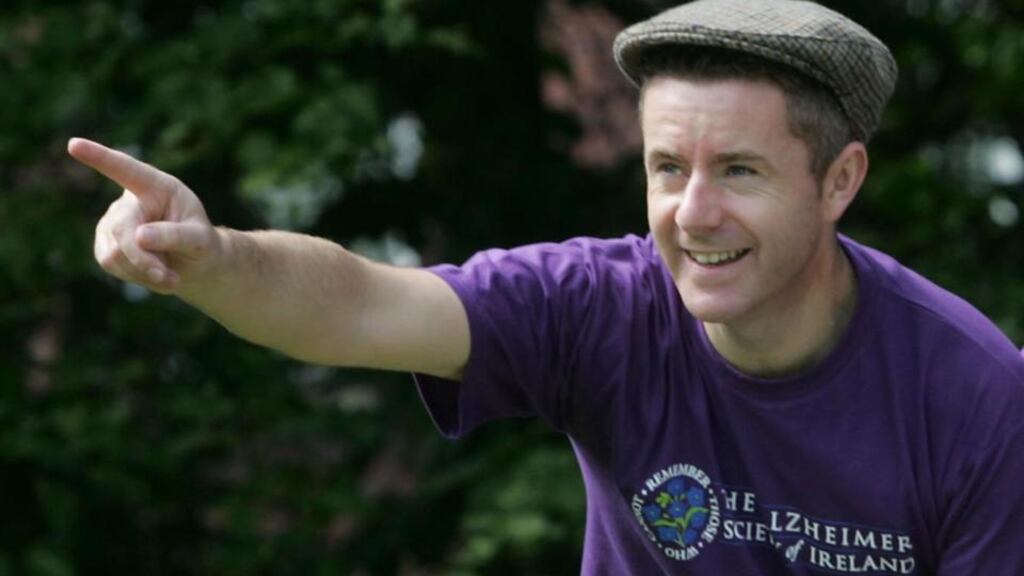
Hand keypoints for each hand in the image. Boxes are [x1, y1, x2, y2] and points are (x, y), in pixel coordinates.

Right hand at [68, 137, 220, 294]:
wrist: (192, 263)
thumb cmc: (201, 244)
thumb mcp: (201, 240)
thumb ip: (176, 235)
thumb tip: (139, 236)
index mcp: (157, 187)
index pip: (126, 169)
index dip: (100, 157)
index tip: (74, 144)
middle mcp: (129, 200)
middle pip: (124, 230)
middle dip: (145, 260)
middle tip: (170, 279)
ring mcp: (112, 221)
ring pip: (115, 253)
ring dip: (145, 270)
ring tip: (167, 272)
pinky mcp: (104, 244)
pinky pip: (111, 264)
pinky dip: (136, 276)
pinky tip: (153, 273)